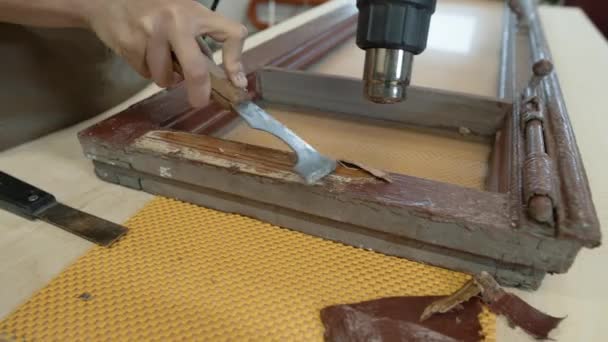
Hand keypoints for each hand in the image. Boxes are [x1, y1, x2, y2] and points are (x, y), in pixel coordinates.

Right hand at [84, 0, 248, 107]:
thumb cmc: (154, 8)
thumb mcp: (183, 13)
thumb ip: (202, 40)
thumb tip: (226, 77)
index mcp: (194, 13)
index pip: (230, 33)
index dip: (236, 61)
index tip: (236, 82)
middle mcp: (174, 21)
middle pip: (196, 69)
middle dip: (199, 92)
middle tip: (199, 102)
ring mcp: (150, 33)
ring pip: (166, 77)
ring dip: (165, 77)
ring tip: (159, 59)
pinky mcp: (130, 44)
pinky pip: (145, 73)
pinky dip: (146, 70)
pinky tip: (141, 51)